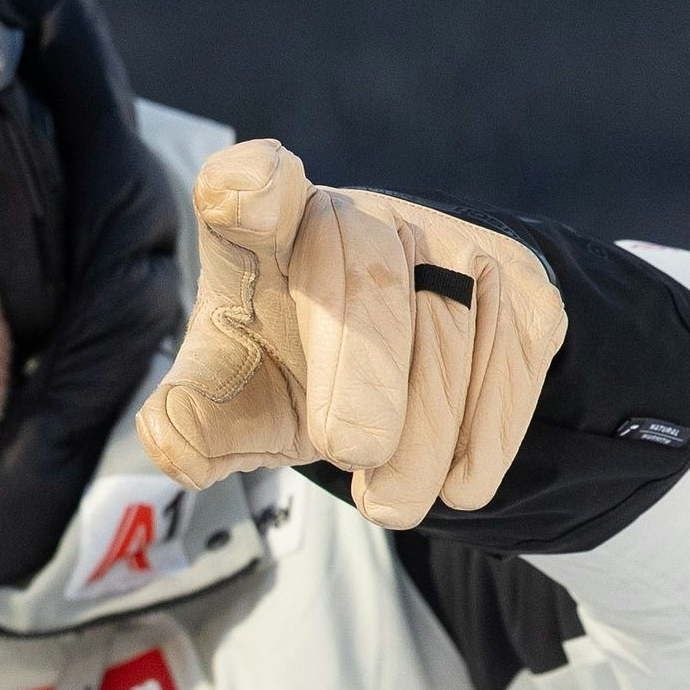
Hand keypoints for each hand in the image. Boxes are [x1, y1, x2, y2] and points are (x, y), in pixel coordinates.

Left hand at [135, 139, 568, 529]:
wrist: (398, 356)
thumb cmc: (290, 365)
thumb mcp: (234, 397)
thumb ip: (192, 422)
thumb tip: (172, 440)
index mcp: (263, 237)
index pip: (247, 194)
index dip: (246, 188)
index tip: (243, 194)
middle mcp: (356, 217)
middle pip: (366, 282)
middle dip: (363, 376)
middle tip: (351, 452)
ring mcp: (445, 239)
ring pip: (448, 331)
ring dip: (422, 434)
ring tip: (391, 501)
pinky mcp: (518, 279)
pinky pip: (513, 356)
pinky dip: (487, 433)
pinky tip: (455, 483)